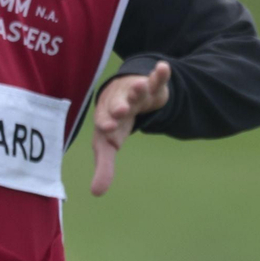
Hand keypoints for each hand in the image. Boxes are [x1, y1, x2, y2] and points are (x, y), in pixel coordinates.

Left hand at [90, 62, 170, 196]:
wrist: (123, 93)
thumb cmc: (114, 121)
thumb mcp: (109, 143)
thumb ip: (104, 167)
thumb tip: (96, 193)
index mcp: (106, 118)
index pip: (103, 121)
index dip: (105, 124)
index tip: (107, 129)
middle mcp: (119, 103)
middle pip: (118, 103)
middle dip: (119, 106)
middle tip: (121, 110)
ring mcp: (135, 94)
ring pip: (136, 90)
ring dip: (138, 88)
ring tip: (140, 86)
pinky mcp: (152, 87)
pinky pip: (156, 79)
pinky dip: (159, 74)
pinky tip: (163, 67)